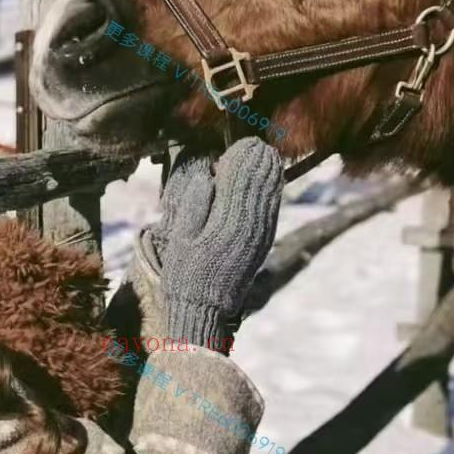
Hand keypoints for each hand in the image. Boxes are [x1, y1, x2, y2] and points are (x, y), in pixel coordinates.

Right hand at [143, 141, 283, 348]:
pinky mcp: (263, 243)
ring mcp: (260, 235)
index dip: (241, 155)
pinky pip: (272, 209)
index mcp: (227, 219)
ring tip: (265, 153)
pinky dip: (272, 191)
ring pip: (270, 193)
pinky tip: (271, 179)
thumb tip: (208, 172)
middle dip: (258, 159)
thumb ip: (195, 201)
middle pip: (260, 181)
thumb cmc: (185, 274)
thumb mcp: (181, 236)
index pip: (240, 176)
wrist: (206, 312)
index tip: (239, 141)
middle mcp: (250, 224)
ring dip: (268, 172)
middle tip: (255, 142)